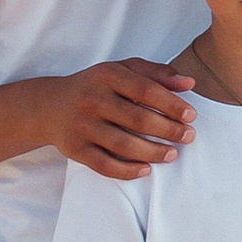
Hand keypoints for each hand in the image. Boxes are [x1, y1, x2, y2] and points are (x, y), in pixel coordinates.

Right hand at [47, 57, 196, 178]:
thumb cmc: (97, 87)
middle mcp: (92, 99)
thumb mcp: (122, 70)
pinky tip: (146, 170)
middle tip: (188, 137)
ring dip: (152, 152)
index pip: (145, 89)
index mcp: (107, 75)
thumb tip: (189, 83)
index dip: (171, 104)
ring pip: (123, 144)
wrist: (50, 106)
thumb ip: (156, 73)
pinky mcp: (75, 149)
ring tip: (172, 155)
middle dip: (168, 130)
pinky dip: (127, 170)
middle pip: (137, 119)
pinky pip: (104, 165)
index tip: (192, 115)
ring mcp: (82, 126)